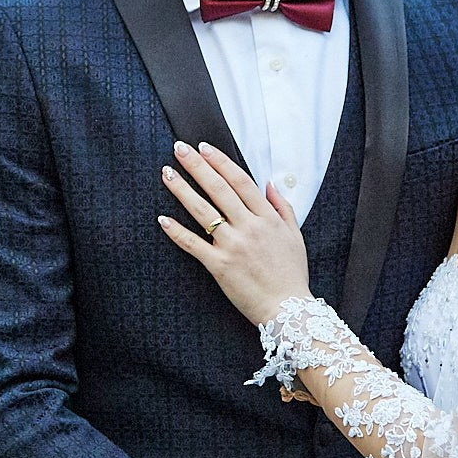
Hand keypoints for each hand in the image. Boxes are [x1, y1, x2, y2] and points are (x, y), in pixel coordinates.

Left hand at [157, 141, 310, 325]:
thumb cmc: (291, 274)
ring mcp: (233, 246)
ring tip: (167, 172)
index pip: (240, 181)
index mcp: (267, 218)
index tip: (205, 147)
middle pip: (219, 189)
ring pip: (203, 211)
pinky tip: (162, 218)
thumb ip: (283, 207)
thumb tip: (271, 184)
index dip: (221, 162)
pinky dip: (177, 231)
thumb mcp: (295, 235)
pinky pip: (193, 244)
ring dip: (182, 190)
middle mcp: (249, 227)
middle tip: (179, 148)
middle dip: (197, 166)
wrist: (288, 309)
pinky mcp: (219, 266)